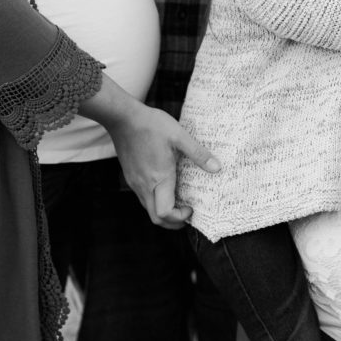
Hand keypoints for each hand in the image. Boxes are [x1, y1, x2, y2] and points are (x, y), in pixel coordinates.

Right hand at [79, 75, 220, 228]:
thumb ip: (198, 153)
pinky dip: (156, 201)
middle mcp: (144, 185)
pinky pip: (143, 198)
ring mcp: (135, 182)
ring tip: (180, 202)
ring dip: (164, 212)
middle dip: (173, 222)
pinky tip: (166, 188)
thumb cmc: (151, 125)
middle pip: (155, 218)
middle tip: (188, 213)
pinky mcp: (130, 177)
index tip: (191, 207)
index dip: (179, 217)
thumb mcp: (179, 136)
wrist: (123, 118)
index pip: (165, 213)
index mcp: (158, 178)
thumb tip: (217, 168)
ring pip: (148, 209)